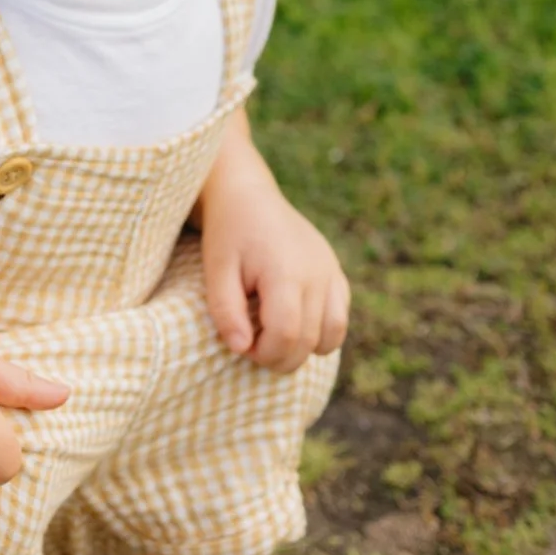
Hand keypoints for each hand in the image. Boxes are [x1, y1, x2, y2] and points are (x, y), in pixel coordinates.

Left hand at [198, 136, 350, 371]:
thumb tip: (242, 348)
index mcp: (286, 271)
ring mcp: (331, 272)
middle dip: (279, 357)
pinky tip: (293, 322)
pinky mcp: (336, 272)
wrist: (248, 197)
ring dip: (303, 349)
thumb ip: (226, 311)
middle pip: (309, 341)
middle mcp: (317, 273)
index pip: (286, 335)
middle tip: (252, 343)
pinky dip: (321, 332)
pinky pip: (339, 317)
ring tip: (273, 334)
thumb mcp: (216, 270)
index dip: (263, 353)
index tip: (242, 345)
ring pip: (332, 335)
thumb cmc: (228, 234)